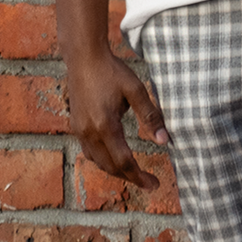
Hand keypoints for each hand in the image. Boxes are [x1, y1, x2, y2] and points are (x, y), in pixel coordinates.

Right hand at [65, 50, 168, 188]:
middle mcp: (89, 132)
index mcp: (105, 126)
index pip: (124, 162)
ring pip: (98, 162)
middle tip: (149, 182)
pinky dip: (104, 160)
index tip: (154, 184)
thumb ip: (151, 116)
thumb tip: (165, 141)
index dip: (140, 177)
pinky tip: (114, 157)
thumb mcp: (136, 90)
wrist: (83, 57)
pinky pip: (89, 152)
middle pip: (110, 167)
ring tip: (134, 172)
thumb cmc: (111, 71)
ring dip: (116, 171)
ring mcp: (80, 130)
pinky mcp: (76, 126)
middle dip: (130, 178)